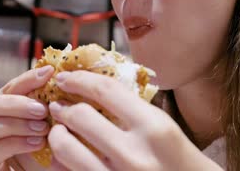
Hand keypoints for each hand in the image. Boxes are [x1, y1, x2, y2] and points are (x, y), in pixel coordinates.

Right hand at [0, 65, 67, 170]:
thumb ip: (42, 102)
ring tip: (42, 128)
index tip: (49, 73)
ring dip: (15, 125)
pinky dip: (16, 144)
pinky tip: (37, 143)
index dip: (26, 79)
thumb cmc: (40, 153)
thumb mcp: (41, 123)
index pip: (4, 88)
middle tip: (41, 109)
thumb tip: (52, 72)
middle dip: (13, 104)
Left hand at [47, 71, 222, 170]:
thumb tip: (96, 89)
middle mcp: (134, 153)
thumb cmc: (183, 162)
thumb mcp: (165, 128)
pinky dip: (60, 161)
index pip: (106, 90)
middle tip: (58, 105)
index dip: (80, 79)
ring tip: (59, 130)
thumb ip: (134, 109)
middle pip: (80, 116)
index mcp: (154, 128)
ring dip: (57, 134)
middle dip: (63, 107)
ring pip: (66, 147)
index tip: (67, 77)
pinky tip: (63, 156)